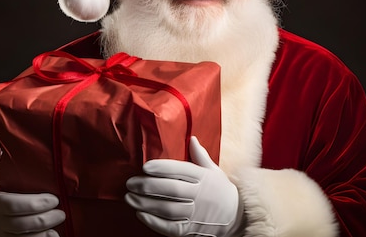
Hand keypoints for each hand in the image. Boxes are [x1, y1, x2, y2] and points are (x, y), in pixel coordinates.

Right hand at [0, 160, 65, 236]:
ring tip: (58, 223)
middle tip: (61, 213)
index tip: (54, 200)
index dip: (34, 204)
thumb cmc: (6, 192)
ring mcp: (2, 233)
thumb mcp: (1, 181)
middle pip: (19, 224)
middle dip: (44, 220)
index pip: (11, 205)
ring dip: (43, 233)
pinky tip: (52, 234)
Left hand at [125, 137, 242, 236]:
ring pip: (167, 209)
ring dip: (146, 204)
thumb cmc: (221, 190)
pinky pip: (170, 227)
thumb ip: (200, 156)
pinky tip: (140, 214)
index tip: (145, 166)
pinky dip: (154, 222)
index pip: (181, 170)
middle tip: (130, 182)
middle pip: (171, 190)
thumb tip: (192, 138)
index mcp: (204, 178)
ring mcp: (195, 214)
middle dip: (148, 186)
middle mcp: (200, 195)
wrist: (236, 217)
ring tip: (129, 198)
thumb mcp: (214, 171)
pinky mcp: (190, 230)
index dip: (162, 168)